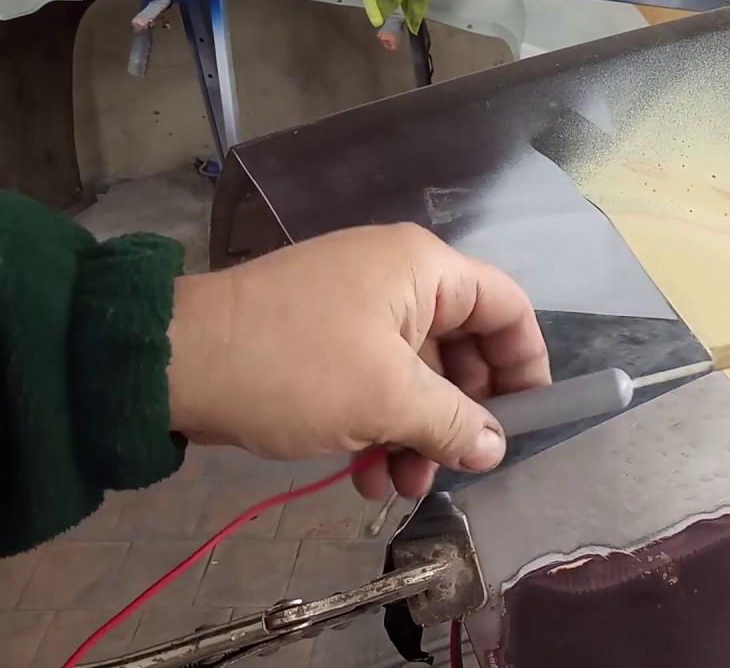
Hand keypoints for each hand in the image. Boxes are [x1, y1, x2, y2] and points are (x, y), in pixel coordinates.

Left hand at [166, 223, 549, 498]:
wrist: (172, 364)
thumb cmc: (295, 367)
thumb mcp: (386, 399)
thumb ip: (454, 424)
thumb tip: (496, 447)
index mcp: (423, 270)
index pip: (506, 306)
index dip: (527, 362)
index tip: (530, 419)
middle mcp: (398, 281)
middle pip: (463, 348)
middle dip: (463, 416)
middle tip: (459, 465)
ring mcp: (358, 311)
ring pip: (417, 377)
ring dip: (418, 435)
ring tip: (402, 487)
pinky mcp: (324, 343)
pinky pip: (375, 384)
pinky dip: (380, 428)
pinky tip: (367, 478)